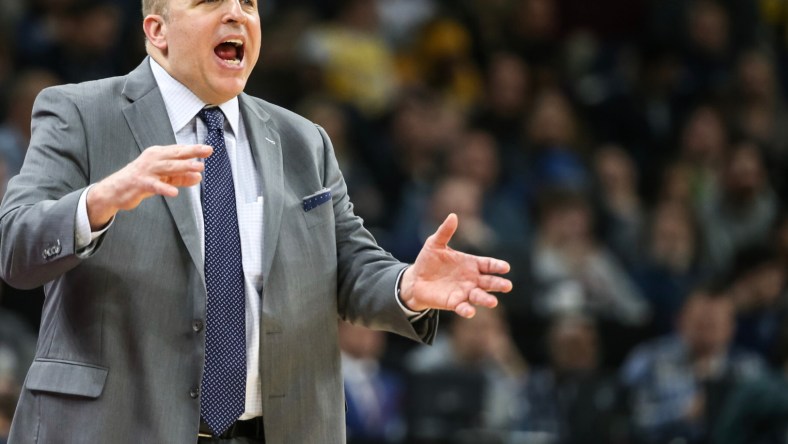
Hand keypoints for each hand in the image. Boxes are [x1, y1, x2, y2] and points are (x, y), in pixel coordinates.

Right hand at [86, 144, 212, 228]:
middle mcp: (153, 159)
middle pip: (175, 155)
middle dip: (192, 152)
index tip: (208, 149)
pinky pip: (154, 186)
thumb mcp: (163, 178)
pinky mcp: (140, 183)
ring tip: (199, 168)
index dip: (194, 149)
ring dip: (184, 167)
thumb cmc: (141, 181)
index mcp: (158, 155)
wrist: (115, 190)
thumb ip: (181, 178)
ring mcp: (146, 170)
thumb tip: (199, 177)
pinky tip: (174, 193)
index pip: (178, 150)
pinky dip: (164, 188)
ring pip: (168, 167)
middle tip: (207, 151)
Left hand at [399, 213, 512, 317]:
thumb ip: (445, 231)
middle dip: (498, 284)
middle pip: (489, 282)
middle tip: (507, 286)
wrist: (415, 279)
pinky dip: (467, 310)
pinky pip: (462, 307)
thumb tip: (453, 215)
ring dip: (486, 299)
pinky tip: (470, 312)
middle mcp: (472, 279)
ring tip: (493, 302)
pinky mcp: (454, 303)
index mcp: (471, 264)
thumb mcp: (435, 243)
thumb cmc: (429, 261)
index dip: (497, 266)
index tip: (505, 267)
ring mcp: (464, 292)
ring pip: (479, 296)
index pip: (488, 264)